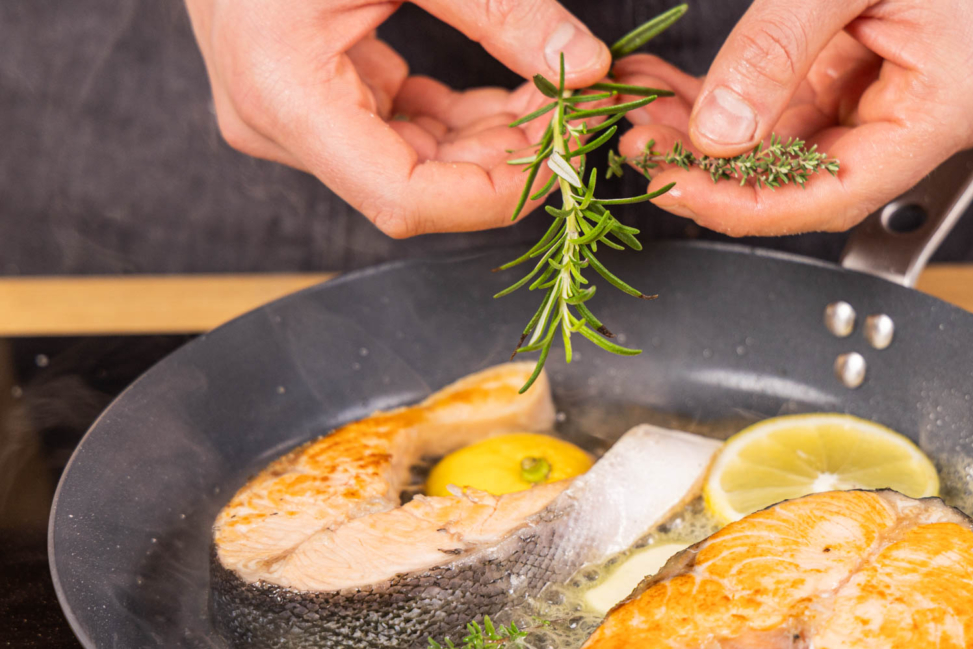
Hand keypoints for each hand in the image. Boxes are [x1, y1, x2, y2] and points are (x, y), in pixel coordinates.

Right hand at [183, 0, 611, 236]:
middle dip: (506, 159)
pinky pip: (398, 132)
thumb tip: (587, 66)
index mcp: (283, 94)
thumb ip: (501, 10)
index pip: (404, 198)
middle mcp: (276, 124)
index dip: (494, 194)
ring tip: (553, 97)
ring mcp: (288, 116)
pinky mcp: (309, 100)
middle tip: (574, 116)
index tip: (562, 158)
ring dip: (490, 140)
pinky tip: (514, 92)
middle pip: (415, 185)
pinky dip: (459, 120)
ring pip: (413, 164)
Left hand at [614, 0, 972, 235]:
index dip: (750, 207)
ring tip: (643, 118)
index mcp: (943, 107)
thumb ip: (776, 51)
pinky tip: (672, 95)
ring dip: (707, 142)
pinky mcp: (851, 80)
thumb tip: (717, 133)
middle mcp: (916, 119)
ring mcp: (884, 102)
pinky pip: (779, 114)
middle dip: (714, 174)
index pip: (837, 193)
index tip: (680, 189)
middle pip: (804, 185)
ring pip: (781, 155)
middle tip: (644, 149)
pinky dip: (724, 107)